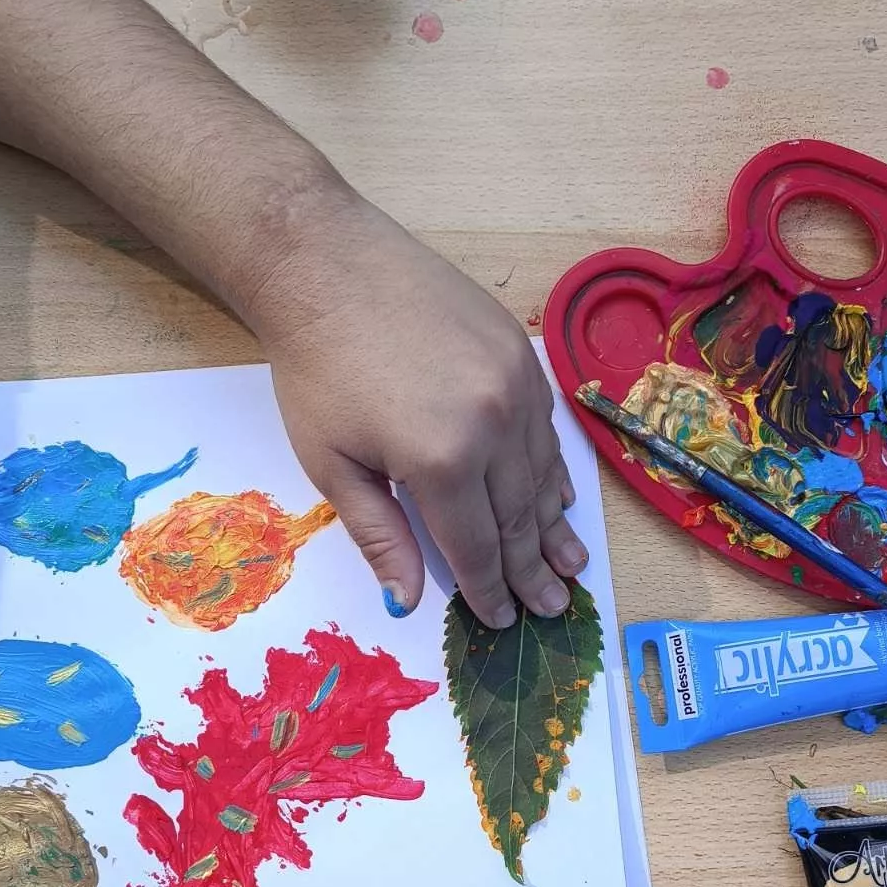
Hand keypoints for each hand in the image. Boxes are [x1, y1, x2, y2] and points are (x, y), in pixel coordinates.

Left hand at [256, 192, 588, 627]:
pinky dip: (553, 470)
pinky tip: (560, 498)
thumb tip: (407, 602)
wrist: (326, 265)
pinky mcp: (523, 352)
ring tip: (571, 566)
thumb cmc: (315, 370)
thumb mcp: (332, 464)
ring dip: (555, 526)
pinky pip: (547, 429)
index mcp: (441, 461)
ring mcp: (516, 385)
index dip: (489, 589)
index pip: (476, 546)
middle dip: (533, 570)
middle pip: (520, 517)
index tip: (502, 620)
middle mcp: (493, 425)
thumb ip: (379, 536)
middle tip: (552, 608)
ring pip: (543, 475)